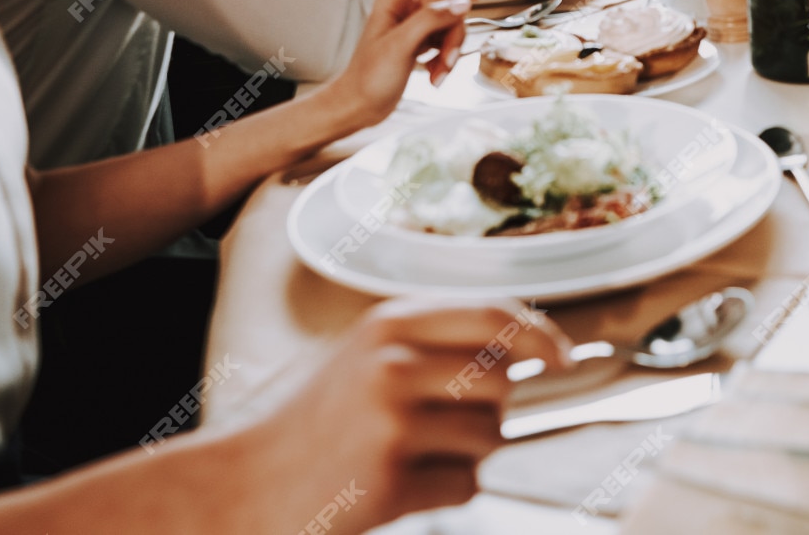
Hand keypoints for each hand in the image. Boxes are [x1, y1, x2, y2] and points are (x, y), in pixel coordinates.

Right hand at [226, 299, 573, 529]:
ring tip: (407, 456)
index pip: (494, 315)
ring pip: (489, 437)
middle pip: (502, 384)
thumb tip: (537, 350)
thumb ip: (437, 343)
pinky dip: (444, 492)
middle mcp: (390, 361)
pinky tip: (395, 487)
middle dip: (489, 413)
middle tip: (438, 428)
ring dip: (464, 455)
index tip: (563, 358)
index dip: (540, 336)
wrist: (245, 485)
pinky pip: (465, 484)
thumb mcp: (367, 356)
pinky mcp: (390, 476)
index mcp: (387, 322)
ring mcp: (390, 418)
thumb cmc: (318, 424)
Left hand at [321, 0, 475, 133]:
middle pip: (447, 5)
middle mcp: (405, 8)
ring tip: (438, 75)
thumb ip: (431, 19)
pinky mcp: (419, 43)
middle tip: (447, 61)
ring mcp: (413, 26)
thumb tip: (463, 3)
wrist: (359, 107)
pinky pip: (445, 42)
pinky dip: (445, 59)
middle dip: (453, 35)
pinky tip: (434, 76)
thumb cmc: (369, 77)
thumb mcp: (401, 46)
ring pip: (450, 26)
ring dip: (450, 52)